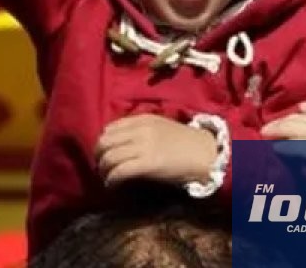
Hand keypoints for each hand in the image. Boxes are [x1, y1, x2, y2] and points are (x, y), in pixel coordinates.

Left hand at [95, 114, 217, 187]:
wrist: (207, 154)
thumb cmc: (185, 143)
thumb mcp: (160, 128)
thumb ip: (140, 131)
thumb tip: (120, 144)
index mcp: (143, 119)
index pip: (110, 128)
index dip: (102, 142)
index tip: (103, 153)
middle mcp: (140, 130)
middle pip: (105, 142)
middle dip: (98, 156)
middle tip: (100, 167)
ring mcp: (144, 147)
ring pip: (110, 157)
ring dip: (103, 170)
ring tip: (106, 178)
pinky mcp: (148, 164)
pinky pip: (120, 171)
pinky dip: (111, 179)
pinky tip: (112, 185)